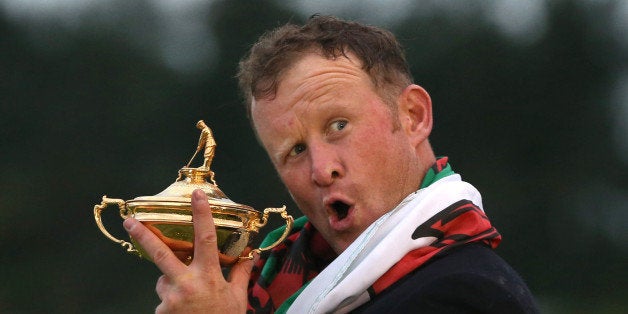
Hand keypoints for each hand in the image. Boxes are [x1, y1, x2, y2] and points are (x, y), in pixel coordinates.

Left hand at [123, 189, 254, 312]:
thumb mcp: (238, 298)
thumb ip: (241, 274)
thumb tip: (251, 256)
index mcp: (208, 276)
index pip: (206, 239)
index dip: (201, 215)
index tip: (196, 196)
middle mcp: (186, 284)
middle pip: (161, 253)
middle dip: (144, 235)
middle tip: (129, 221)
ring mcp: (170, 299)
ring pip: (164, 279)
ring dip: (172, 282)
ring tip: (191, 299)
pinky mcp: (161, 312)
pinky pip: (164, 299)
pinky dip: (171, 301)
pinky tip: (184, 311)